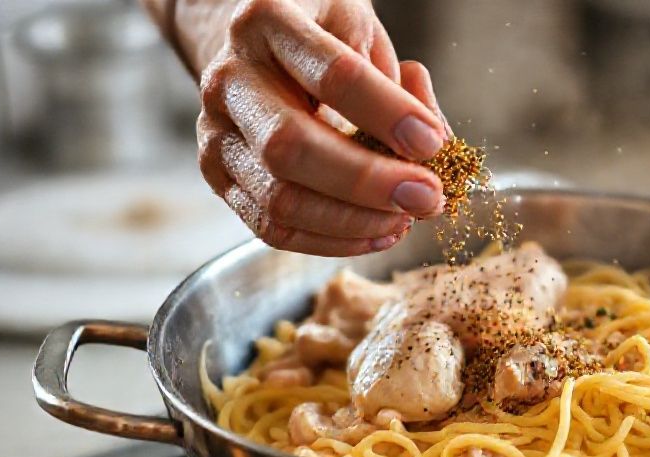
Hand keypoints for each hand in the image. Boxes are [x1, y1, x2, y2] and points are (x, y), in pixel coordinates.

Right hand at [189, 0, 447, 255]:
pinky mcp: (220, 179)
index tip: (431, 141)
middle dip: (366, 181)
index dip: (387, 114)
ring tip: (406, 217)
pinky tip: (378, 232)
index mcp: (268, 23)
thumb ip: (401, 84)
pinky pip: (274, 228)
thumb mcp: (365, 32)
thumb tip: (432, 148)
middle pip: (289, 146)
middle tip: (424, 196)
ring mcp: (217, 135)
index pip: (331, 75)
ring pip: (280, 199)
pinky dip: (333, 240)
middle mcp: (230, 80)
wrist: (260, 48)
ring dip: (353, 220)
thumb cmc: (320, 37)